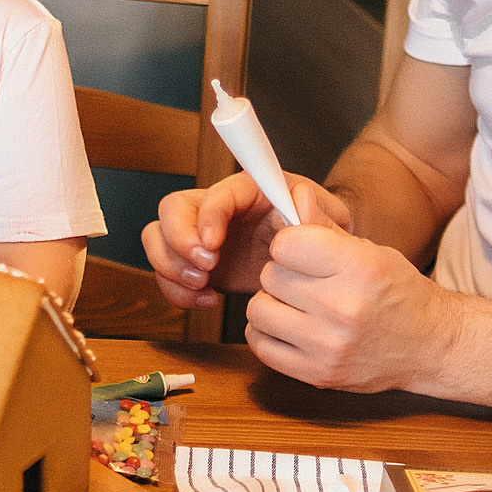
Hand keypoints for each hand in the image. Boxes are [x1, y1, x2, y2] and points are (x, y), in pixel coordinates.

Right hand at [142, 171, 351, 309]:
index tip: (214, 247)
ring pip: (157, 237)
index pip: (216, 192)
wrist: (314, 270)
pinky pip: (166, 272)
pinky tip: (208, 301)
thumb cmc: (324, 239)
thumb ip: (320, 215)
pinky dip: (177, 292)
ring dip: (170, 267)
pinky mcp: (196, 263)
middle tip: (203, 271)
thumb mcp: (334, 223)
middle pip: (172, 208)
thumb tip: (301, 201)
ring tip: (202, 288)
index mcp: (251, 190)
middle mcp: (219, 208)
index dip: (207, 216)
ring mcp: (202, 235)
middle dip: (177, 242)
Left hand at [245, 220, 451, 392]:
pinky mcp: (318, 375)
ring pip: (258, 310)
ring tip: (296, 305)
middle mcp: (343, 308)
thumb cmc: (399, 294)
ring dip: (271, 304)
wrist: (431, 347)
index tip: (301, 251)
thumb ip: (327, 226)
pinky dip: (267, 334)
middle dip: (282, 274)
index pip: (287, 243)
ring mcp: (329, 346)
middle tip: (305, 282)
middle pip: (270, 275)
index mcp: (360, 268)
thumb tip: (295, 196)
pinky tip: (289, 328)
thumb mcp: (370, 251)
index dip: (290, 244)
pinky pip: (260, 345)